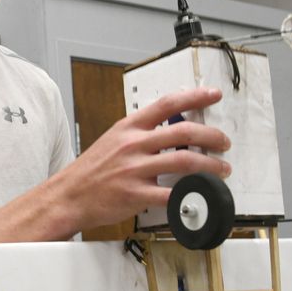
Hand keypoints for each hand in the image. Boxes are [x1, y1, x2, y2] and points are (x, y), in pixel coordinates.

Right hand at [53, 88, 231, 232]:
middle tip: (223, 142)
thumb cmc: (90, 171)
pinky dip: (190, 195)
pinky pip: (171, 195)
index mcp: (129, 128)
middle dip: (212, 136)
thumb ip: (140, 134)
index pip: (168, 104)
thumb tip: (170, 131)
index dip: (195, 96)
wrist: (68, 196)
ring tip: (220, 169)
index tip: (213, 94)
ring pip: (184, 162)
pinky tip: (200, 195)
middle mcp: (133, 145)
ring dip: (210, 166)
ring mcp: (134, 169)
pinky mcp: (135, 194)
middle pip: (183, 132)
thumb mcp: (113, 140)